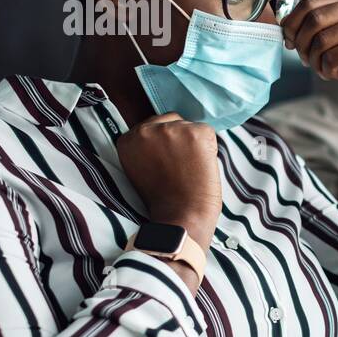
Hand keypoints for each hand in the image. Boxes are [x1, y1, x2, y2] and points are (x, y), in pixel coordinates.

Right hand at [117, 113, 220, 274]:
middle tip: (183, 165)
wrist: (181, 216)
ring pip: (190, 126)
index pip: (152, 125)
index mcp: (127, 140)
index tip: (170, 159)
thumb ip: (146, 147)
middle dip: (180, 138)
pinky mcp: (195, 133)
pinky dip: (210, 147)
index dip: (166, 142)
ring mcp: (171, 130)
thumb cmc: (164, 199)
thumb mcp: (141, 168)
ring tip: (192, 168)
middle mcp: (145, 130)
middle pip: (172, 120)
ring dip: (195, 144)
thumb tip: (167, 131)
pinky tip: (202, 166)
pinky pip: (208, 132)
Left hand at [281, 0, 337, 106]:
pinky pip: (332, 58)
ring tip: (323, 68)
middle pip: (314, 19)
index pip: (310, 2)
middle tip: (304, 59)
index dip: (292, 22)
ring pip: (321, 41)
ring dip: (314, 60)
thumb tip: (284, 25)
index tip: (289, 40)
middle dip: (302, 43)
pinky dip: (327, 70)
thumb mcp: (334, 35)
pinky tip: (336, 73)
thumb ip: (314, 24)